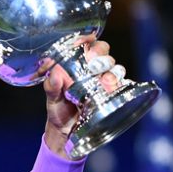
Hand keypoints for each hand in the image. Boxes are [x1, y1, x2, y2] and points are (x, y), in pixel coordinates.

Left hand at [42, 36, 124, 159]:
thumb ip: (51, 86)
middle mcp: (91, 69)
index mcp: (75, 64)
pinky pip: (121, 83)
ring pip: (114, 66)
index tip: (87, 40)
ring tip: (105, 81)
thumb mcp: (52, 98)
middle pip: (103, 51)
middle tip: (94, 65)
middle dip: (101, 55)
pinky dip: (118, 84)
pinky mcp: (111, 93)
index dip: (87, 39)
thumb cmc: (58, 109)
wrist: (67, 132)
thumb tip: (54, 74)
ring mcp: (102, 80)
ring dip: (111, 71)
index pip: (84, 44)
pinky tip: (111, 88)